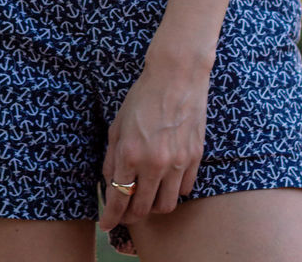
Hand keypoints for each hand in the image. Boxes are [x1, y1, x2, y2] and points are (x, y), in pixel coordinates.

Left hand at [98, 55, 209, 232]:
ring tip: (147, 198)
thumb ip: (112, 157)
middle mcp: (154, 163)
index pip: (118, 198)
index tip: (106, 225)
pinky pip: (184, 189)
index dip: (111, 217)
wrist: (176, 76)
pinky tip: (166, 180)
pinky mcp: (195, 158)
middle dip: (131, 217)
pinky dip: (174, 191)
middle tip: (126, 214)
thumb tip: (110, 183)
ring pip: (166, 206)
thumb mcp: (118, 124)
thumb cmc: (143, 96)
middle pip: (142, 208)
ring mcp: (177, 162)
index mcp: (130, 153)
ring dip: (154, 207)